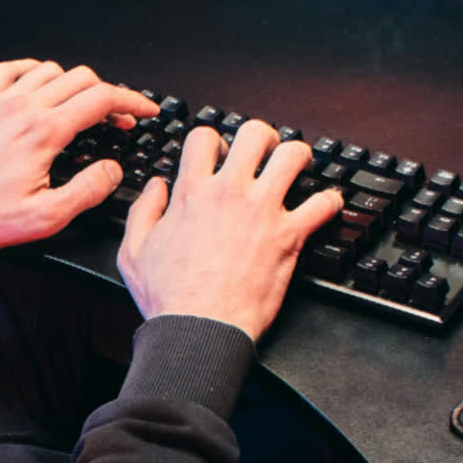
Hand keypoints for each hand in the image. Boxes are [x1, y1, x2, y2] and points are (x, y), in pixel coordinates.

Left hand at [0, 59, 158, 274]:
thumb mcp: (46, 217)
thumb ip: (87, 190)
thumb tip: (111, 169)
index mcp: (42, 132)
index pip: (100, 98)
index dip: (131, 100)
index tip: (144, 109)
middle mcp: (21, 108)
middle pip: (81, 78)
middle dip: (109, 93)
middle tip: (119, 115)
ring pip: (49, 70)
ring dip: (75, 82)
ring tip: (84, 103)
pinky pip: (12, 69)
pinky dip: (34, 70)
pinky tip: (41, 84)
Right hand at [116, 120, 342, 341]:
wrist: (199, 329)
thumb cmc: (169, 297)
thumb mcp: (133, 251)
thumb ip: (143, 211)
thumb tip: (156, 187)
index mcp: (192, 192)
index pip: (205, 137)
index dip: (213, 141)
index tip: (218, 155)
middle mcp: (229, 193)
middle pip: (255, 133)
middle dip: (262, 137)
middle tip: (265, 152)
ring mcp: (263, 211)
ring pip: (293, 156)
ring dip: (298, 158)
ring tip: (297, 167)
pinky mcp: (289, 236)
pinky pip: (323, 205)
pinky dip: (330, 202)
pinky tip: (326, 206)